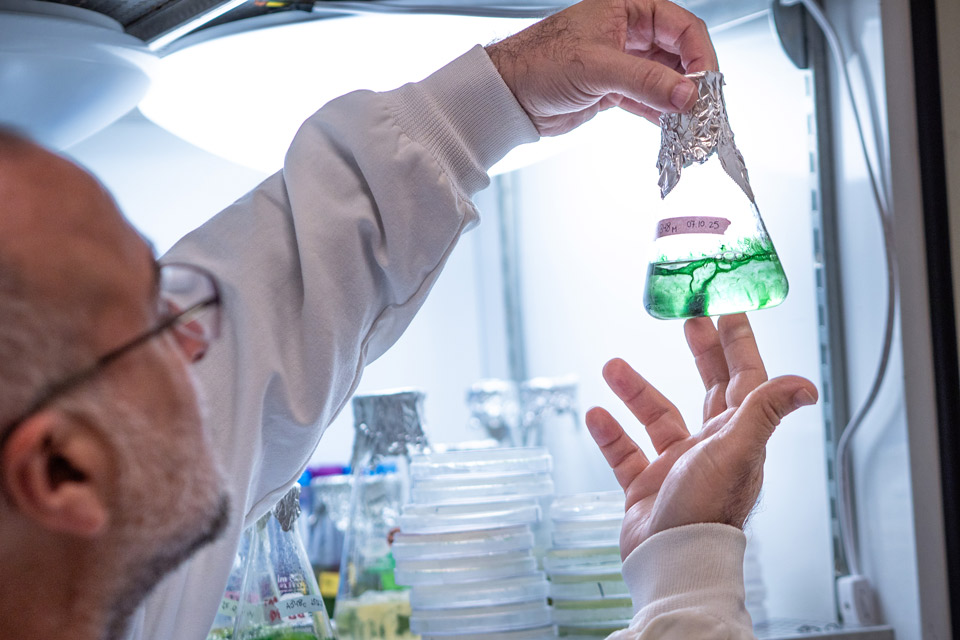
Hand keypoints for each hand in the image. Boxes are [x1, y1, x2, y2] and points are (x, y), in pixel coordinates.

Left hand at [485, 0, 717, 134]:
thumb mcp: (597, 67)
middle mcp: (628, 32)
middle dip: (692, 80)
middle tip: (703, 107)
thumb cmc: (537, 63)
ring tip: (690, 123)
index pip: (681, 26)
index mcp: (626, 8)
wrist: (506, 95)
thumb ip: (645, 81)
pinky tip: (671, 128)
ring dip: (678, 101)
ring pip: (665, 78)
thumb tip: (686, 95)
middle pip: (679, 53)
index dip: (699, 54)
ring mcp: (622, 62)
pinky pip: (648, 99)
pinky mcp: (613, 89)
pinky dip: (661, 114)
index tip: (705, 84)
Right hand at [585, 314, 817, 559]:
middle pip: (708, 387)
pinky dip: (611, 433)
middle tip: (687, 318)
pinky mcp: (647, 486)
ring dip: (636, 391)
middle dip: (700, 351)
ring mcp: (677, 466)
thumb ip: (764, 412)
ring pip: (657, 417)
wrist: (672, 561)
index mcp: (736, 435)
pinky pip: (626, 452)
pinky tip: (596, 415)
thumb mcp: (735, 451)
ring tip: (613, 365)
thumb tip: (806, 385)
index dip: (738, 342)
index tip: (727, 308)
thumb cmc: (707, 510)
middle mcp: (710, 446)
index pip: (744, 377)